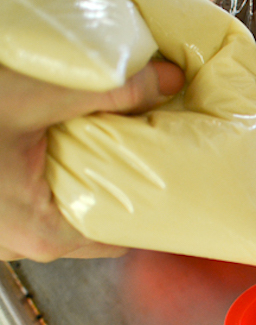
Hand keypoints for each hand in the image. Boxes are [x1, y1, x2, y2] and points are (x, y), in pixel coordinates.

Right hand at [0, 61, 183, 261]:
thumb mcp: (35, 99)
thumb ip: (109, 92)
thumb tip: (165, 82)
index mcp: (44, 231)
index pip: (125, 235)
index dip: (152, 206)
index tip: (171, 178)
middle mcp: (22, 242)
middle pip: (98, 224)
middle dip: (123, 190)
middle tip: (144, 154)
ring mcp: (1, 234)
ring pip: (67, 214)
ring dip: (87, 183)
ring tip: (107, 148)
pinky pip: (37, 206)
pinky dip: (56, 181)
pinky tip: (63, 151)